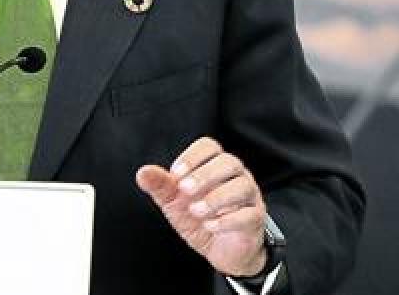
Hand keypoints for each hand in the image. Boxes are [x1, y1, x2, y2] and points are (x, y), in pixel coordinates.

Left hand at [135, 137, 268, 277]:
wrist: (221, 250)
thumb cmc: (200, 218)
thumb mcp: (175, 202)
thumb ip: (161, 186)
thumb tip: (143, 173)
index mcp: (215, 166)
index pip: (209, 147)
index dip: (192, 156)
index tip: (176, 174)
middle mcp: (236, 176)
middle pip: (229, 162)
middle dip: (205, 175)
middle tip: (185, 190)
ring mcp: (249, 197)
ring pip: (242, 186)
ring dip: (216, 198)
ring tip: (196, 211)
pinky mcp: (255, 219)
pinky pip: (249, 214)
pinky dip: (228, 220)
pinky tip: (210, 226)